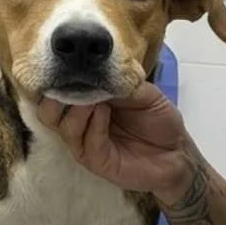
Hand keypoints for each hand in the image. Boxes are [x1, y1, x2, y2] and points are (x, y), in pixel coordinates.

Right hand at [36, 82, 190, 199]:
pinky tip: (103, 112)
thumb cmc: (159, 120)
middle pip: (47, 111)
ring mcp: (86, 143)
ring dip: (73, 108)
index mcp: (87, 103)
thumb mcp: (144, 93)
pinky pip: (84, 143)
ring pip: (60, 127)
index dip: (53, 79)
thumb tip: (99, 67)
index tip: (59, 62)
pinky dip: (91, 125)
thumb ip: (121, 82)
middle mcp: (81, 123)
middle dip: (53, 95)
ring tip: (92, 99)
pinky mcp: (96, 161)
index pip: (58, 91)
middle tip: (70, 81)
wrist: (178, 152)